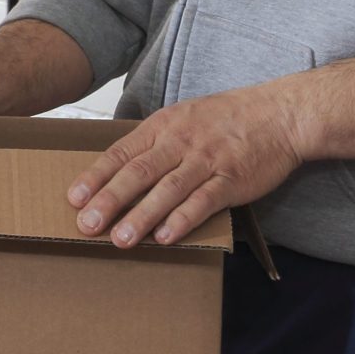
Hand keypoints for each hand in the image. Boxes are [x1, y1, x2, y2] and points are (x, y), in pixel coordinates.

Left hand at [68, 81, 305, 248]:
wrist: (279, 114)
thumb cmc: (227, 119)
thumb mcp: (183, 118)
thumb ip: (155, 142)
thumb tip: (120, 170)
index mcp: (163, 127)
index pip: (120, 153)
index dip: (96, 177)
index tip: (74, 199)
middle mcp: (180, 141)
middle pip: (138, 172)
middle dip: (109, 200)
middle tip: (87, 225)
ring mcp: (207, 160)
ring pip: (167, 190)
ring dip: (141, 216)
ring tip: (120, 239)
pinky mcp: (232, 178)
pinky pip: (203, 200)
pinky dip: (183, 219)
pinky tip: (165, 236)